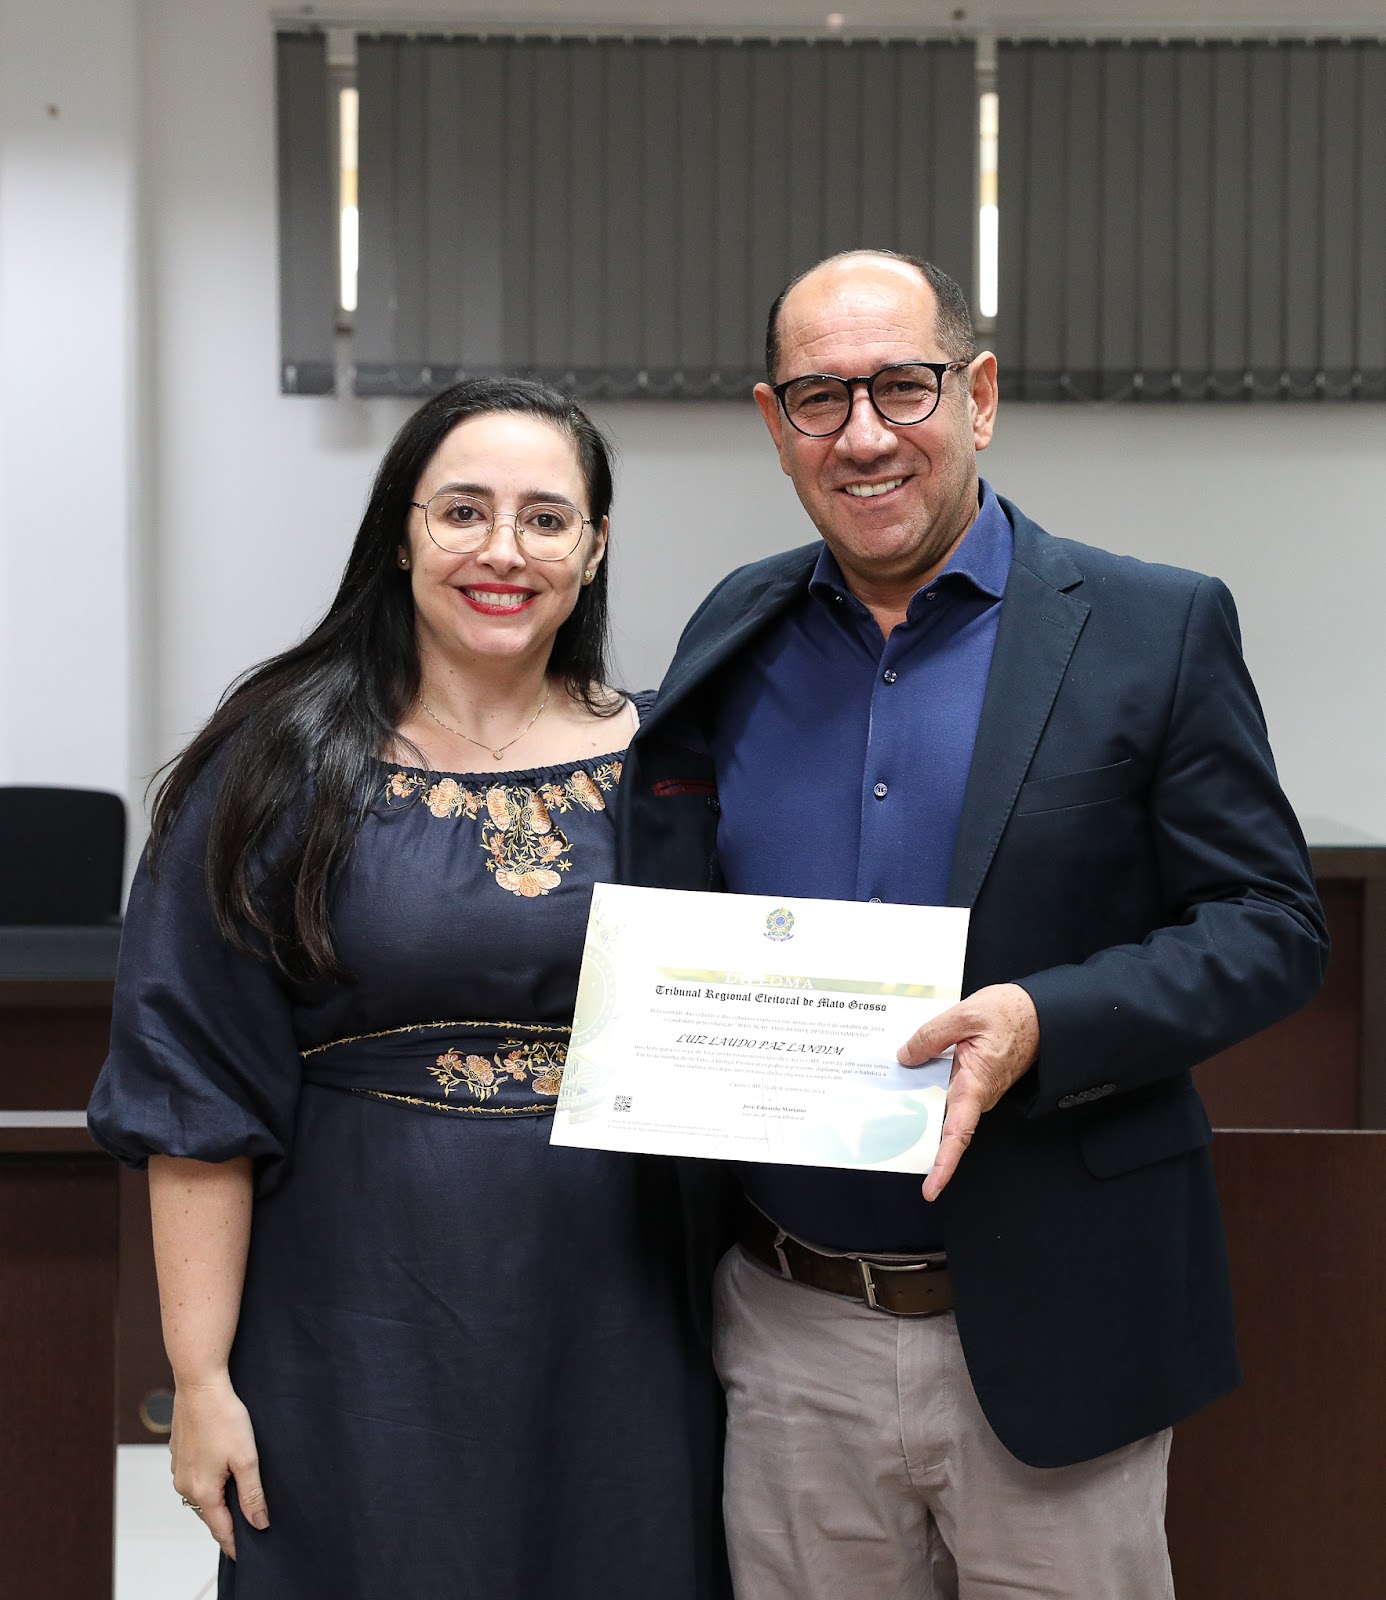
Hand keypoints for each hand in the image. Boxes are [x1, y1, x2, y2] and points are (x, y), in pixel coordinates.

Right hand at [169, 1377, 268, 1559]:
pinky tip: (222, 1472)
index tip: (246, 1555)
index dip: (235, 1543)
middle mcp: (184, 1484)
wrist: (199, 1384)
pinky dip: (209, 1481)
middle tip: (247, 1528)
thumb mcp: (246, 1457)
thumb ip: (252, 1493)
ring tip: (237, 1502)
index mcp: (202, 1490)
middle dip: (227, 1521)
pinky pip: (195, 1476)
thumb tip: (259, 1523)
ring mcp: (179, 1469)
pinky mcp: (179, 1454)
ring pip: (201, 1494)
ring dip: (218, 1499)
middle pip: (209, 1513)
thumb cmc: (223, 1416)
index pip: (220, 1529)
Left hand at [897, 983, 1039, 1202]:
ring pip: (944, 1105)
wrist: (1042, 1013)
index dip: (944, 1164)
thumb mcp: (966, 1014)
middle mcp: (978, 1094)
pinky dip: (929, 1083)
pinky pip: (949, 1089)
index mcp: (976, 1083)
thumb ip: (932, 1036)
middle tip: (882, 1128)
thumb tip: (906, 1056)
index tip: (931, 1188)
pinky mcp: (976, 1079)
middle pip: (944, 1124)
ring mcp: (978, 1089)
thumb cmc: (1014, 1014)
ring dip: (919, 1101)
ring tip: (890, 1089)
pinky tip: (911, 1067)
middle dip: (917, 1131)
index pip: (957, 1133)